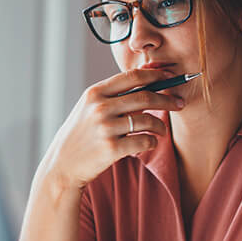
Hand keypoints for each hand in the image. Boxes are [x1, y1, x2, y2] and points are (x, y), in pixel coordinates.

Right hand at [40, 69, 184, 189]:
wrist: (62, 165)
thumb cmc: (80, 135)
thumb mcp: (89, 108)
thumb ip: (112, 95)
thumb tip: (147, 82)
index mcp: (95, 93)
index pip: (132, 76)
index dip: (155, 75)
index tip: (170, 77)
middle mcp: (100, 107)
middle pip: (145, 97)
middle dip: (167, 99)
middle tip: (179, 103)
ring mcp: (105, 128)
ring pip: (148, 120)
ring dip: (161, 125)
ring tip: (162, 130)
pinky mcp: (111, 149)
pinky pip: (144, 141)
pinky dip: (152, 142)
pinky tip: (150, 143)